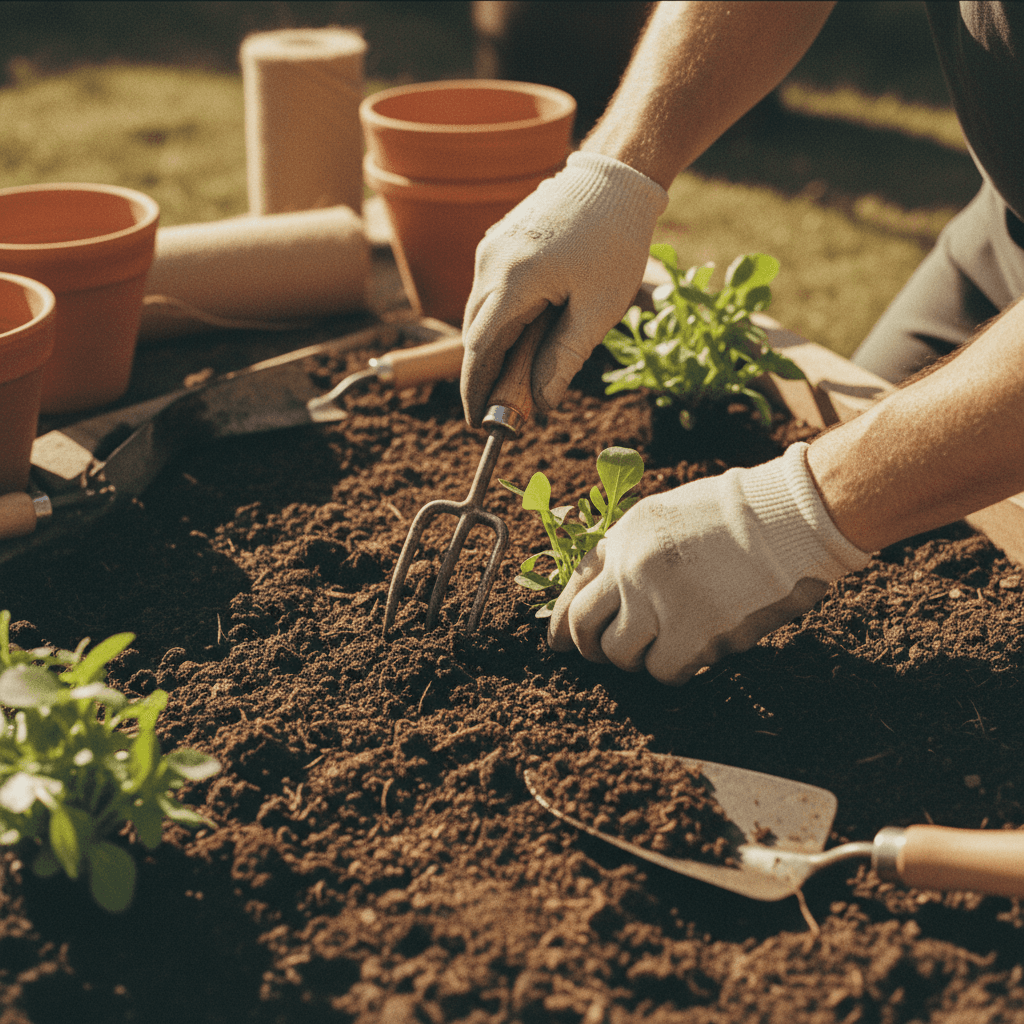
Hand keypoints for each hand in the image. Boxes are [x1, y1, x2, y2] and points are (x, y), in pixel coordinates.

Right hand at [460, 151, 667, 426]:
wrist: (615, 178)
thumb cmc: (615, 242)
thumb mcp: (599, 309)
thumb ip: (565, 358)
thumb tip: (542, 403)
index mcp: (514, 280)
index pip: (479, 350)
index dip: (476, 391)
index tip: (479, 423)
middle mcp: (490, 263)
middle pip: (475, 336)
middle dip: (485, 376)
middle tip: (506, 409)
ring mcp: (490, 250)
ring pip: (480, 314)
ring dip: (494, 349)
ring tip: (519, 378)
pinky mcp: (497, 243)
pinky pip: (489, 293)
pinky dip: (500, 321)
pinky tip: (526, 337)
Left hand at [548, 442, 871, 683]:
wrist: (791, 516)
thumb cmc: (742, 515)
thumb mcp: (670, 514)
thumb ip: (635, 548)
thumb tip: (610, 592)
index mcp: (624, 534)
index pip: (574, 584)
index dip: (562, 619)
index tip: (559, 642)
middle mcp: (630, 566)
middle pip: (584, 626)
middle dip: (593, 648)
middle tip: (613, 656)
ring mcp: (656, 598)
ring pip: (618, 654)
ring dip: (639, 658)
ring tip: (668, 646)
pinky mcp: (689, 630)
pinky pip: (660, 671)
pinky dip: (675, 669)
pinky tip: (695, 654)